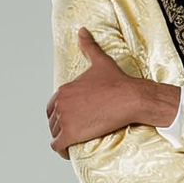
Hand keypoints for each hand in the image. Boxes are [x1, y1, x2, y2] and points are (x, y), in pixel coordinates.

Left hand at [46, 29, 175, 156]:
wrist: (130, 98)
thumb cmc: (118, 82)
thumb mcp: (100, 61)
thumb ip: (88, 47)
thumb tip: (82, 31)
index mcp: (64, 89)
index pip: (53, 107)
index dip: (60, 115)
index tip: (71, 121)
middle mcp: (61, 103)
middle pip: (53, 122)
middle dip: (61, 128)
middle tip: (74, 133)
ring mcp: (65, 119)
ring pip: (55, 135)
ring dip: (62, 140)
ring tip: (74, 144)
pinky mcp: (71, 134)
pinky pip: (58, 146)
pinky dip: (62, 151)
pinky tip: (69, 152)